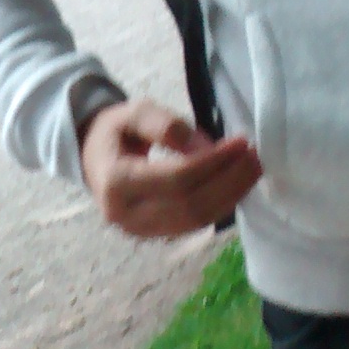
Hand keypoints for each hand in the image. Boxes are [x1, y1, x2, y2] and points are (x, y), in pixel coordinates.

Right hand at [78, 97, 260, 239]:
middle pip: (190, 205)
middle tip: (254, 157)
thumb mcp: (133, 113)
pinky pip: (195, 224)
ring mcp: (141, 231)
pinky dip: (221, 205)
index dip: (212, 163)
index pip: (175, 178)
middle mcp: (127, 215)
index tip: (240, 143)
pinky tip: (237, 184)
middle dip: (228, 182)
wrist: (95, 159)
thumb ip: (166, 126)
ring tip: (252, 170)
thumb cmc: (115, 133)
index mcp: (115, 183)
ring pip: (197, 220)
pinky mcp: (156, 235)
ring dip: (230, 196)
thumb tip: (206, 148)